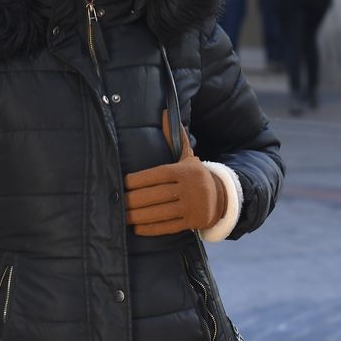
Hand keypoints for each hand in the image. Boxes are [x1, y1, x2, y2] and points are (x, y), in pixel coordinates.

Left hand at [124, 121, 227, 235]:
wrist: (222, 197)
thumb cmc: (195, 175)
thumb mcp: (187, 156)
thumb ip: (174, 136)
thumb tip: (164, 112)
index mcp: (185, 171)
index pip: (157, 174)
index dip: (138, 180)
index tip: (123, 183)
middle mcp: (189, 188)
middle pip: (155, 195)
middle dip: (133, 200)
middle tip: (118, 202)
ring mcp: (191, 206)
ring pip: (159, 212)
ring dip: (137, 216)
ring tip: (123, 215)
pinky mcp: (192, 222)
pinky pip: (168, 226)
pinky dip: (150, 228)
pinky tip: (137, 227)